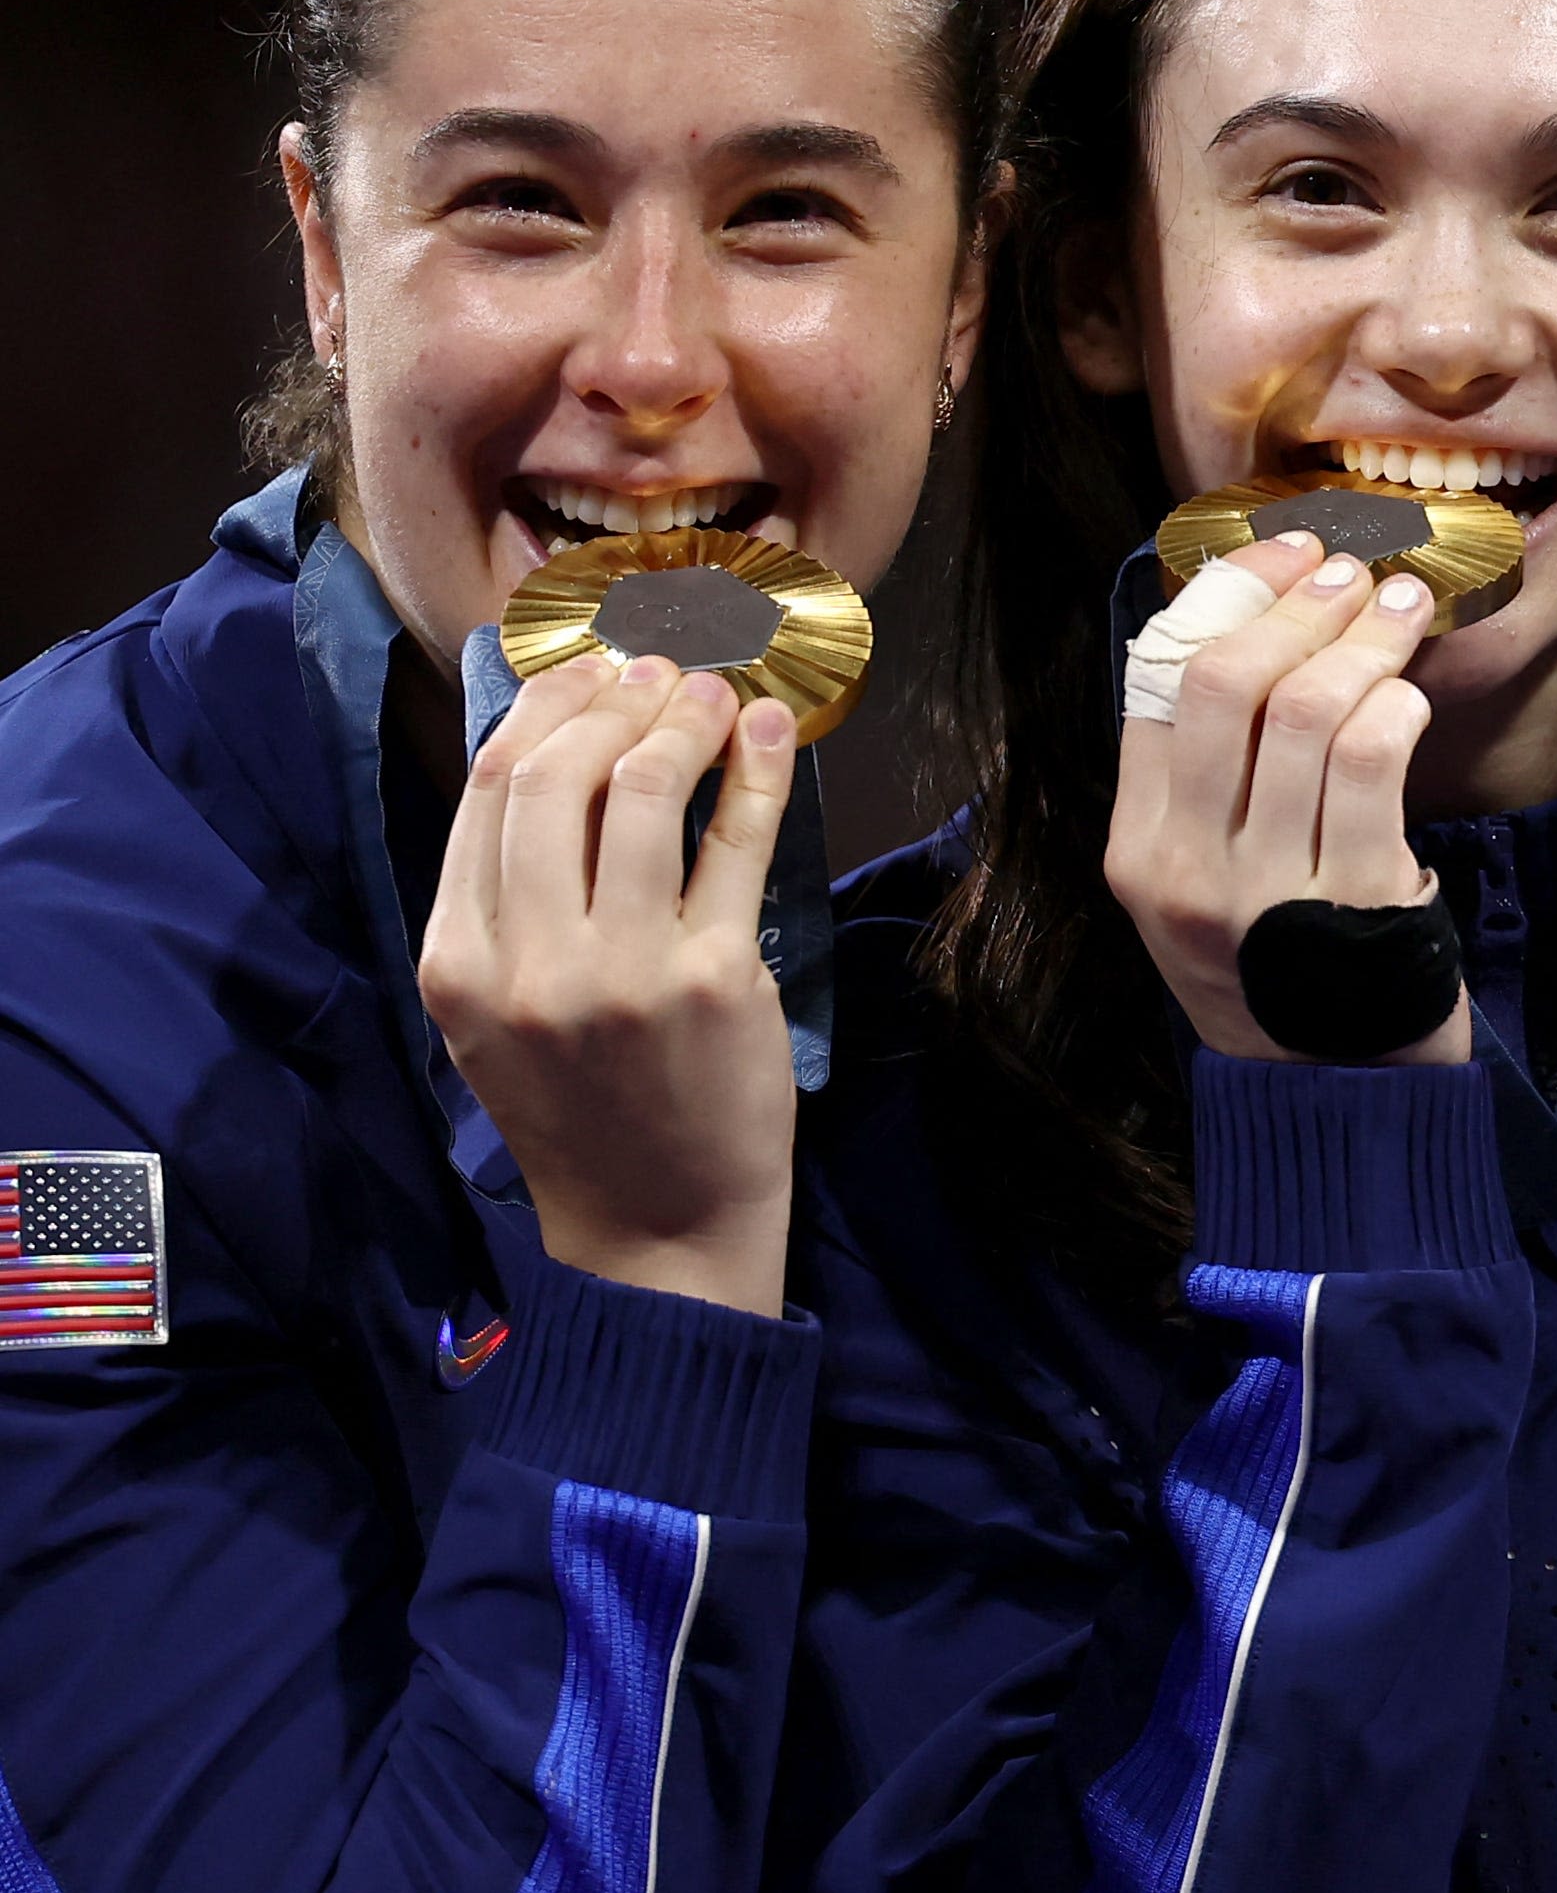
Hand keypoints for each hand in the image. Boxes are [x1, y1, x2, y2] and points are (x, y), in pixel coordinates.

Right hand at [423, 654, 804, 1314]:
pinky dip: (754, 773)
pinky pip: (735, 845)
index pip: (485, 791)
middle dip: (610, 699)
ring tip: (713, 688)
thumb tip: (553, 751)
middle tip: (657, 666)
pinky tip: (764, 732)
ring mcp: (622, 971)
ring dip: (683, 719)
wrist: (654, 1226)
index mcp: (457, 962)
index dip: (542, 710)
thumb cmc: (585, 1108)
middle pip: (556, 776)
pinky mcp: (714, 981)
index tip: (587, 671)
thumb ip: (508, 898)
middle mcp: (528, 962)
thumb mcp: (500, 1011)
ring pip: (644, 793)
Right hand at [1106, 539, 1469, 1066]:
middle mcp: (1184, 869)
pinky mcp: (1349, 908)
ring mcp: (1263, 893)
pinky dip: (1396, 707)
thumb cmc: (1287, 976)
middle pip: (1221, 682)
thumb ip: (1213, 783)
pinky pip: (1369, 764)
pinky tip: (1413, 696)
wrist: (1336, 1109)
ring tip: (1403, 610)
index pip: (1155, 683)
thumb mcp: (1212, 886)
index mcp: (1137, 849)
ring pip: (1303, 710)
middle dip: (1296, 604)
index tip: (1285, 550)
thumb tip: (1258, 629)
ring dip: (1363, 641)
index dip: (1224, 595)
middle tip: (1355, 571)